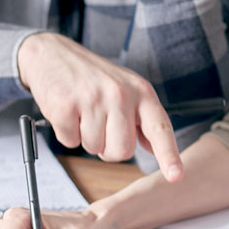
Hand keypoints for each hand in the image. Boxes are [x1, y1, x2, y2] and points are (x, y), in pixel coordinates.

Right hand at [18, 32, 182, 181]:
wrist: (53, 53)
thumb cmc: (93, 76)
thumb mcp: (126, 88)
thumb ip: (142, 118)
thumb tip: (154, 148)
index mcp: (141, 91)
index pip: (160, 127)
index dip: (169, 155)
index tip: (176, 175)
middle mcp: (120, 94)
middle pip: (122, 150)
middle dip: (109, 148)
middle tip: (100, 125)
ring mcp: (93, 99)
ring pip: (94, 148)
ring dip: (86, 138)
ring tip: (82, 112)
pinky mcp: (66, 106)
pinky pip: (70, 142)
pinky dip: (67, 133)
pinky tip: (68, 111)